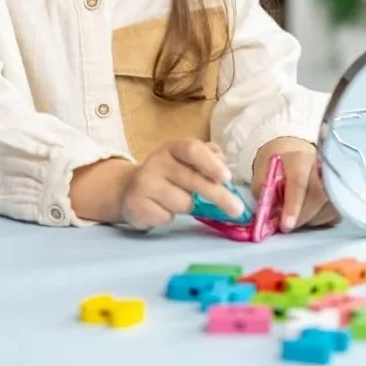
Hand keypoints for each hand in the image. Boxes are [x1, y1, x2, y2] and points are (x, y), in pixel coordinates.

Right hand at [119, 139, 243, 230]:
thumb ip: (209, 160)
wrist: (129, 190)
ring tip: (179, 201)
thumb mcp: (187, 162)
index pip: (193, 149)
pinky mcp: (136, 205)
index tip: (227, 178)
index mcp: (173, 148)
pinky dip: (171, 217)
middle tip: (237, 210)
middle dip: (219, 196)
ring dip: (190, 207)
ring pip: (183, 203)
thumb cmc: (169, 175)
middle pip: (193, 179)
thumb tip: (226, 170)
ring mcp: (144, 183)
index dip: (211, 163)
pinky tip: (162, 209)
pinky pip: (167, 217)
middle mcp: (157, 162)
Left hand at [252, 137, 338, 231]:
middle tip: (286, 226)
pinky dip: (320, 220)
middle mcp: (322, 166)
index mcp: (300, 158)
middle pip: (318, 196)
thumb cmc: (277, 168)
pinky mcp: (342, 194)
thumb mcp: (262, 174)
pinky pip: (334, 215)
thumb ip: (264, 191)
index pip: (299, 182)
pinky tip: (309, 214)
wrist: (294, 157)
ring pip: (329, 208)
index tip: (286, 225)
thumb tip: (269, 214)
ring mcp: (335, 179)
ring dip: (310, 220)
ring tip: (296, 215)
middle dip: (301, 217)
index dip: (293, 206)